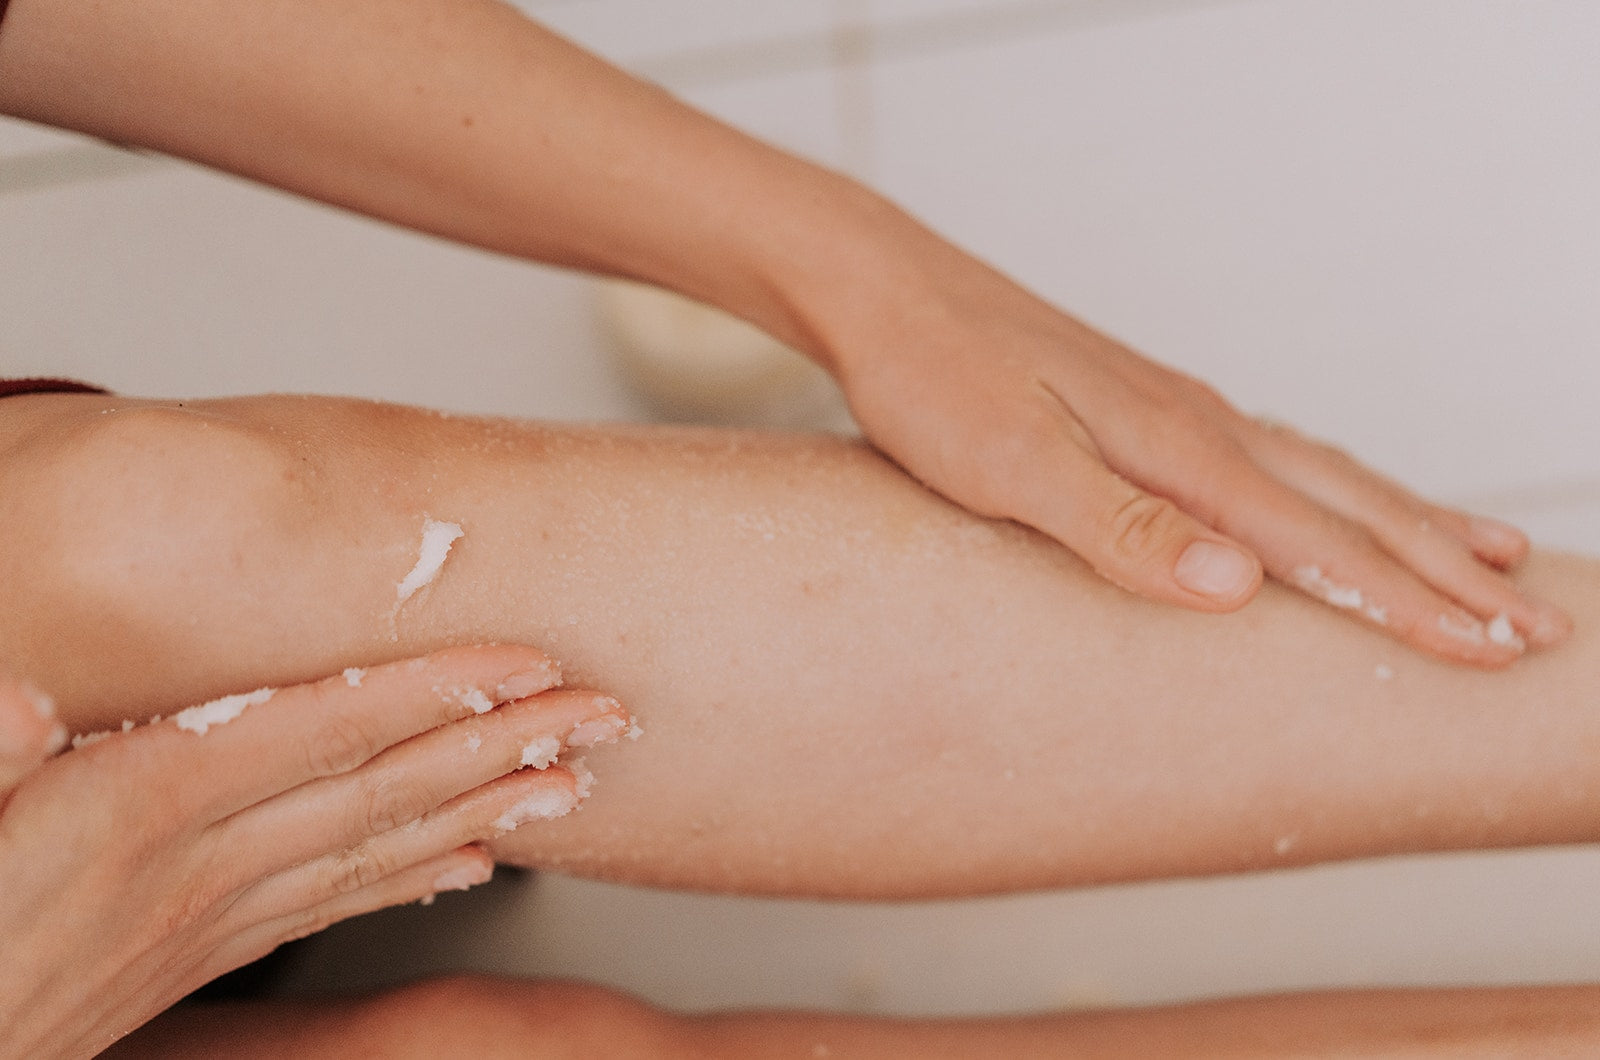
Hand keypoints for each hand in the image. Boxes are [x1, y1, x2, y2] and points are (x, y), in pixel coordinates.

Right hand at [0, 646, 632, 1059]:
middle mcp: (203, 863)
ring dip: (486, 808)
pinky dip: (414, 879)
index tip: (520, 659)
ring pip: (379, 850)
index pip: (323, 728)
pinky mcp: (205, 955)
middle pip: (384, 786)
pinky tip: (475, 861)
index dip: (430, 688)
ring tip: (571, 782)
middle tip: (601, 713)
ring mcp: (214, 916)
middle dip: (502, 742)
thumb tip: (24, 698)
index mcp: (144, 805)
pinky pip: (336, 907)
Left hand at [828, 225, 1570, 666]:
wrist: (887, 291)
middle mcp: (1198, 423)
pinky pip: (1276, 452)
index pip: (1317, 543)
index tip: (1489, 651)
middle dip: (1446, 573)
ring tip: (1489, 555)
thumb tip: (1239, 585)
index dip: (1408, 603)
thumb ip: (1121, 527)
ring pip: (1326, 472)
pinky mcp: (1147, 405)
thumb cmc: (933, 380)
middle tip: (1534, 628)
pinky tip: (1343, 491)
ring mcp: (1178, 408)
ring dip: (1412, 523)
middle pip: (1350, 505)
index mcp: (1177, 448)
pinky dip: (1337, 483)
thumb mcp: (1011, 466)